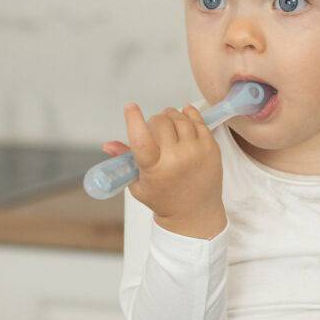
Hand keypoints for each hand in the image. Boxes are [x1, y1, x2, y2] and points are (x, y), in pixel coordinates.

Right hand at [103, 103, 225, 236]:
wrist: (194, 213)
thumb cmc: (163, 198)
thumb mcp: (138, 184)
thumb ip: (124, 161)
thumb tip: (107, 145)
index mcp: (154, 169)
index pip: (140, 139)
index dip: (133, 119)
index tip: (130, 107)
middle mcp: (176, 159)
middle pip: (161, 122)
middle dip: (155, 121)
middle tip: (154, 127)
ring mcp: (196, 152)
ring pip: (180, 118)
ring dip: (171, 115)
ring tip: (168, 122)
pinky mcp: (212, 148)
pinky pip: (199, 121)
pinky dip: (189, 115)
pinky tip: (184, 116)